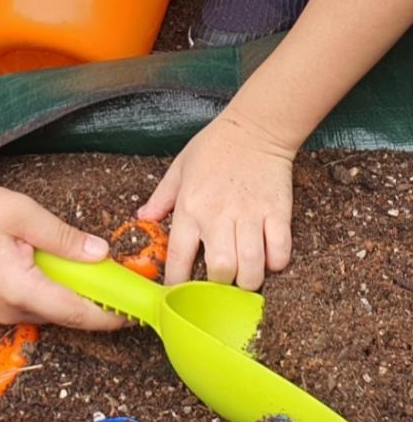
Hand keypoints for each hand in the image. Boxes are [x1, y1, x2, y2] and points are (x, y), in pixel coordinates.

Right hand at [0, 176, 124, 329]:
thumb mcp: (21, 213)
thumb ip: (64, 237)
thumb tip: (101, 255)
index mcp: (19, 290)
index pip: (77, 313)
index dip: (111, 316)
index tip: (136, 313)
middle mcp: (6, 310)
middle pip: (62, 315)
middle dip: (91, 302)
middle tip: (115, 280)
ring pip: (43, 310)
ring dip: (65, 294)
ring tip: (82, 268)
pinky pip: (23, 304)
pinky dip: (42, 290)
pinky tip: (45, 266)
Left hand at [138, 109, 295, 289]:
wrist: (255, 128)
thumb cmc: (213, 147)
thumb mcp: (178, 170)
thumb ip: (160, 198)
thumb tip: (142, 219)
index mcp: (190, 208)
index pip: (179, 257)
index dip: (177, 283)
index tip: (178, 293)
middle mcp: (218, 216)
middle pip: (220, 270)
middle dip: (219, 285)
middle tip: (219, 281)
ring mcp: (250, 216)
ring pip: (251, 267)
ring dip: (248, 280)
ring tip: (244, 277)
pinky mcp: (278, 213)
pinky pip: (280, 251)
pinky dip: (275, 263)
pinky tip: (268, 260)